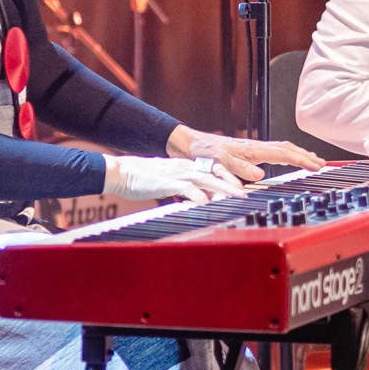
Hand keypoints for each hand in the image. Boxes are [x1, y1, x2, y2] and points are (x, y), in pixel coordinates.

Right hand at [105, 154, 243, 203]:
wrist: (121, 173)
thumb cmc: (144, 179)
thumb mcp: (170, 182)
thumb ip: (187, 188)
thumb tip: (203, 199)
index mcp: (187, 166)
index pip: (214, 168)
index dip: (230, 176)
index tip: (243, 188)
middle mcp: (185, 167)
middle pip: (215, 172)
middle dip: (232, 182)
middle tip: (246, 194)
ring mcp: (176, 173)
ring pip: (205, 178)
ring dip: (222, 189)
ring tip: (236, 197)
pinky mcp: (166, 182)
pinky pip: (186, 188)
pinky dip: (197, 195)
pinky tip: (206, 203)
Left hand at [168, 126, 322, 182]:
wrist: (192, 144)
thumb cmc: (204, 155)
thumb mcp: (219, 164)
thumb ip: (239, 170)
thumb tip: (260, 176)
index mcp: (253, 150)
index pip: (284, 154)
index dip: (302, 160)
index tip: (316, 166)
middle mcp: (256, 147)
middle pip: (288, 148)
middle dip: (306, 156)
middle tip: (322, 164)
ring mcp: (254, 147)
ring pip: (283, 148)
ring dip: (299, 154)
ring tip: (313, 160)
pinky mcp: (249, 150)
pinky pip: (275, 150)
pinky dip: (288, 154)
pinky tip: (289, 158)